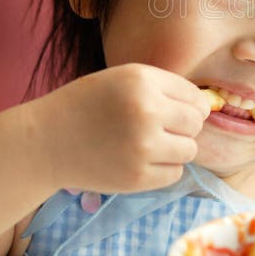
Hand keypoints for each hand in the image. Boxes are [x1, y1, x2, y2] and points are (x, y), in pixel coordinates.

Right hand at [28, 63, 209, 193]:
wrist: (47, 140)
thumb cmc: (89, 104)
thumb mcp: (125, 78)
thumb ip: (166, 88)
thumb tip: (208, 107)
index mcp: (143, 82)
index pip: (195, 97)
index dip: (190, 105)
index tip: (176, 110)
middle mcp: (146, 112)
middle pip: (196, 124)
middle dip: (184, 126)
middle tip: (160, 127)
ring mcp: (143, 147)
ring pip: (190, 150)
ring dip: (176, 148)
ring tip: (150, 142)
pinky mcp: (137, 177)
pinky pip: (175, 173)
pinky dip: (164, 168)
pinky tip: (141, 159)